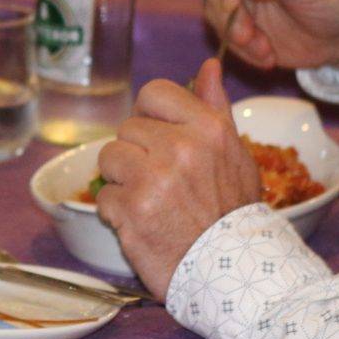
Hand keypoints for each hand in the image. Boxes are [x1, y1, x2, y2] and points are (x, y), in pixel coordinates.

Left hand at [94, 60, 261, 297]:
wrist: (230, 272)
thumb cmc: (232, 212)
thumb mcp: (235, 154)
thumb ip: (215, 107)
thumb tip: (209, 66)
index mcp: (207, 129)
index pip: (154, 93)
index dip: (148, 114)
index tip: (155, 135)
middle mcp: (178, 148)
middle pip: (127, 129)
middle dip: (136, 153)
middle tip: (161, 181)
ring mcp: (152, 179)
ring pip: (109, 159)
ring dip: (122, 180)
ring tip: (150, 201)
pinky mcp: (130, 210)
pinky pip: (103, 197)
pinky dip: (117, 212)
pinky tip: (143, 223)